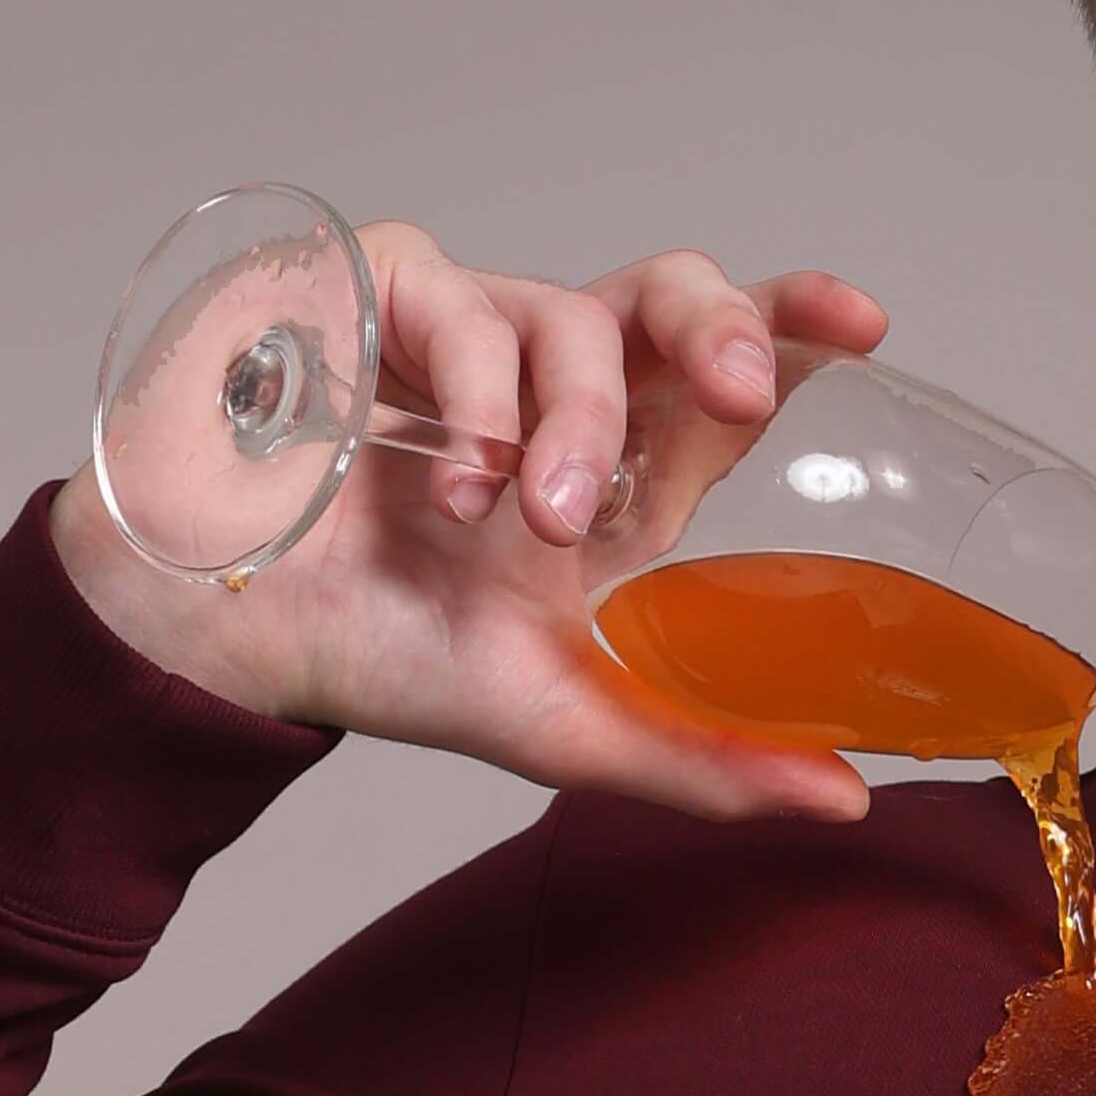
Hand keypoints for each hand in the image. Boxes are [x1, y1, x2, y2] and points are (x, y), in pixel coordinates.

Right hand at [50, 227, 891, 820]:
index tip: (864, 327)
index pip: (726, 366)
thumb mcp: (567, 725)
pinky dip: (469, 397)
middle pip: (668, 294)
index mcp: (618, 461)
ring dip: (569, 421)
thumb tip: (849, 801)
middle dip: (720, 325)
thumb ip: (705, 759)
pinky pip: (454, 300)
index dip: (796, 320)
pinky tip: (449, 483)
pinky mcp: (373, 294)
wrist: (230, 643)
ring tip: (533, 522)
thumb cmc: (386, 657)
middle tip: (739, 390)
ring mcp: (466, 329)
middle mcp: (554, 381)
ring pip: (566, 313)